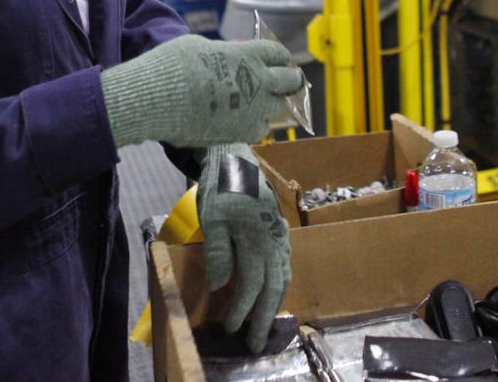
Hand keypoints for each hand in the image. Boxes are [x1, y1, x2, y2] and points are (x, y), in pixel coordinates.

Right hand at [101, 35, 303, 147]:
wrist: (161, 98)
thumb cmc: (174, 64)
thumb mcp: (200, 46)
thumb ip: (224, 54)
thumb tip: (228, 60)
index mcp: (250, 54)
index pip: (279, 54)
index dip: (279, 57)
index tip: (277, 61)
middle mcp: (260, 81)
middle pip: (291, 81)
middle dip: (289, 81)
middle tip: (283, 83)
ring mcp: (255, 109)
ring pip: (278, 108)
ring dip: (271, 104)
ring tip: (258, 103)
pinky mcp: (243, 132)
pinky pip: (261, 130)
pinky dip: (255, 125)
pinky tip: (244, 121)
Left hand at [198, 143, 290, 352]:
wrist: (234, 154)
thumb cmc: (219, 186)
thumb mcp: (212, 217)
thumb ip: (219, 252)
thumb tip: (221, 286)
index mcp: (257, 238)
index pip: (251, 284)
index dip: (242, 309)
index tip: (231, 328)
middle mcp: (274, 240)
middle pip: (273, 286)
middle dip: (264, 317)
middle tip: (257, 344)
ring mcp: (279, 233)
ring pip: (283, 276)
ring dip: (275, 303)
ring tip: (267, 323)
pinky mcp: (278, 227)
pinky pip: (285, 262)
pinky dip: (282, 282)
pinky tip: (276, 289)